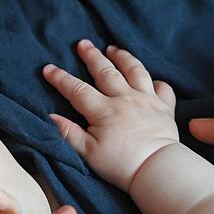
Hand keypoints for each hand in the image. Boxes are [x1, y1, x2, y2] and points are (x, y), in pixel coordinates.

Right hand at [43, 39, 178, 190]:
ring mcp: (147, 100)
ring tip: (113, 49)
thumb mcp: (89, 153)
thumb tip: (52, 116)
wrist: (157, 170)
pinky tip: (151, 80)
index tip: (48, 68)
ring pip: (134, 70)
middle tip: (83, 43)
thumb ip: (69, 133)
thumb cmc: (121, 164)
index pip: (77, 90)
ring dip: (122, 57)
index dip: (60, 78)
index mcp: (103, 110)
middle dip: (91, 56)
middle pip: (105, 71)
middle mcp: (125, 98)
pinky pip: (163, 88)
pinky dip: (156, 82)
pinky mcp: (165, 108)